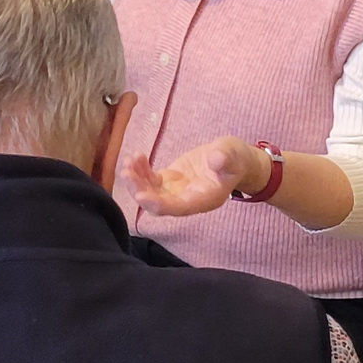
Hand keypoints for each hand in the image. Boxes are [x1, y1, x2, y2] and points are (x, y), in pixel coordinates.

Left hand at [121, 136, 268, 216]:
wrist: (232, 159)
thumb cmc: (236, 158)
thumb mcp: (234, 155)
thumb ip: (225, 158)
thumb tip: (215, 159)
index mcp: (205, 199)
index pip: (178, 208)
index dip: (159, 204)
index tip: (141, 195)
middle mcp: (187, 200)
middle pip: (158, 204)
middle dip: (140, 190)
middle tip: (127, 171)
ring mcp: (177, 191)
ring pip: (150, 193)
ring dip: (135, 180)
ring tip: (128, 161)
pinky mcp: (170, 181)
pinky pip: (150, 181)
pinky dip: (140, 170)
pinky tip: (136, 156)